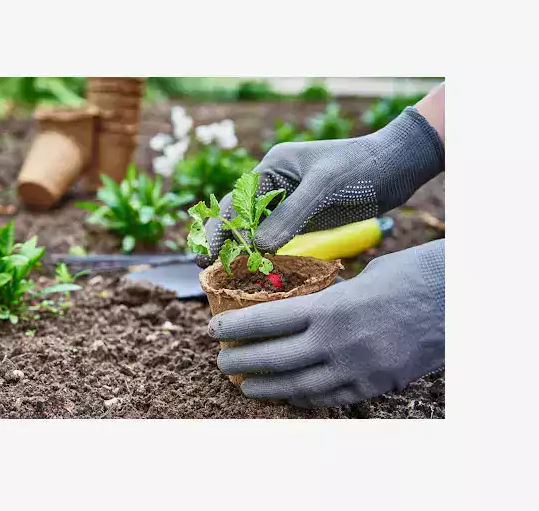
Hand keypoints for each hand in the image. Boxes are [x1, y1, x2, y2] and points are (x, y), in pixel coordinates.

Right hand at [196, 106, 443, 267]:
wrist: (396, 167)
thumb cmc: (359, 168)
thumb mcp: (323, 187)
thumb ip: (291, 215)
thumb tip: (260, 247)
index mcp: (271, 169)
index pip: (235, 203)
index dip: (219, 229)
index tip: (205, 254)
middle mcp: (274, 187)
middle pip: (239, 218)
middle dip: (222, 242)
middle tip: (205, 269)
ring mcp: (288, 205)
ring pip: (256, 232)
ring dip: (242, 252)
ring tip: (226, 277)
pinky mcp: (303, 221)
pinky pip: (277, 241)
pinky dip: (266, 256)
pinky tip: (259, 273)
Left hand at [207, 240, 444, 406]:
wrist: (458, 299)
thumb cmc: (408, 275)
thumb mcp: (360, 278)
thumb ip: (328, 298)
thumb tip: (301, 309)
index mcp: (330, 307)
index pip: (267, 321)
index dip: (235, 327)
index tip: (214, 329)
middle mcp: (337, 342)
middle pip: (274, 358)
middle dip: (241, 362)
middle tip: (222, 362)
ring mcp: (357, 369)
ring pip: (298, 386)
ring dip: (266, 387)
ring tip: (245, 386)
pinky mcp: (375, 385)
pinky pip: (330, 398)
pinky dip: (303, 399)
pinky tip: (287, 396)